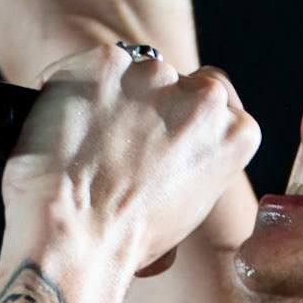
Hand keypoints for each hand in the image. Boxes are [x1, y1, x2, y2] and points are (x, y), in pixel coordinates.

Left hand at [0, 44, 259, 275]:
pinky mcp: (106, 64)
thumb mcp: (190, 204)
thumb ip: (194, 158)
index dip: (185, 115)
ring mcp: (155, 76)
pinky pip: (92, 65)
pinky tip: (65, 121)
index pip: (218, 100)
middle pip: (179, 81)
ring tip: (88, 138)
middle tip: (121, 139)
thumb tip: (170, 145)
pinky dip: (76, 87)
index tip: (163, 131)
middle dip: (154, 103)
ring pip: (136, 71)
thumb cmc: (128, 238)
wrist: (77, 237)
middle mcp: (205, 98)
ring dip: (116, 95)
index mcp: (237, 133)